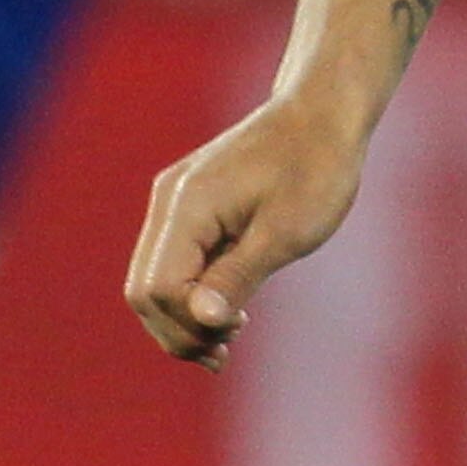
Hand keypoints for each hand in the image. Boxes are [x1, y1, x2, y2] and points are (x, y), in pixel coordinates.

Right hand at [127, 96, 366, 366]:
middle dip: (179, 330)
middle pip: (144, 291)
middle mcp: (169, 204)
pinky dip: (194, 294)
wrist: (322, 113)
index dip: (186, 326)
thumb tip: (203, 322)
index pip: (156, 289)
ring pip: (156, 280)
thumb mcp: (286, 233)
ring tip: (230, 339)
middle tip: (227, 352)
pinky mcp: (193, 207)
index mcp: (187, 207)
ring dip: (185, 317)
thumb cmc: (315, 168)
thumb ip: (238, 277)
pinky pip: (176, 262)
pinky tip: (230, 314)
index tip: (234, 336)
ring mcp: (177, 203)